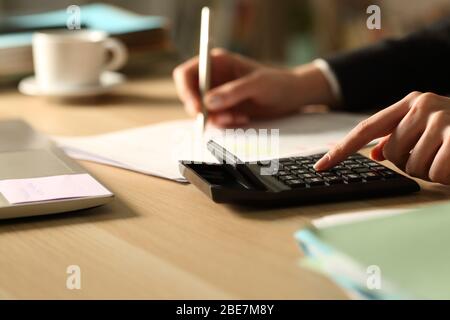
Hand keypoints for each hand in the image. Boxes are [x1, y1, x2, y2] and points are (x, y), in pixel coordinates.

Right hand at [173, 48, 334, 126]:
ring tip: (238, 117)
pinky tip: (242, 118)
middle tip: (221, 118)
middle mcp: (212, 78)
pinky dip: (225, 123)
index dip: (185, 91)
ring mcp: (217, 94)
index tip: (197, 107)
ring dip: (216, 119)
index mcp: (216, 63)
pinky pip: (214, 121)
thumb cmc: (277, 83)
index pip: (186, 73)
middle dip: (201, 110)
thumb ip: (232, 92)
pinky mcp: (223, 109)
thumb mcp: (257, 85)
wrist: (291, 97)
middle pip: (189, 95)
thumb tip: (208, 102)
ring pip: (201, 111)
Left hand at [315, 92, 449, 184]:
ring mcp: (442, 118)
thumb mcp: (427, 126)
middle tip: (435, 153)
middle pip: (392, 155)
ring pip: (413, 167)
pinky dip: (446, 175)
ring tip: (448, 155)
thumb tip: (374, 153)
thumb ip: (399, 136)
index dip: (341, 150)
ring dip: (431, 170)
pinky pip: (435, 172)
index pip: (365, 130)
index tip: (321, 166)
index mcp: (409, 103)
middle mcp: (423, 105)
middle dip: (411, 163)